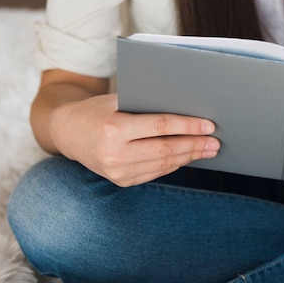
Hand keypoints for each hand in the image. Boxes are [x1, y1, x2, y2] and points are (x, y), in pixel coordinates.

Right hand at [50, 93, 219, 186]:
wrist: (67, 133)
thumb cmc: (98, 110)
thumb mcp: (118, 101)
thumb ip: (148, 105)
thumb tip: (189, 109)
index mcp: (113, 129)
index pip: (160, 127)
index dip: (188, 126)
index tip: (209, 125)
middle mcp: (114, 154)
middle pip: (166, 149)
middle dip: (195, 145)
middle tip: (216, 142)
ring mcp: (117, 172)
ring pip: (163, 164)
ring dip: (189, 157)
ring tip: (208, 150)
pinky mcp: (121, 181)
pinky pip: (155, 172)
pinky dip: (174, 164)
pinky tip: (188, 157)